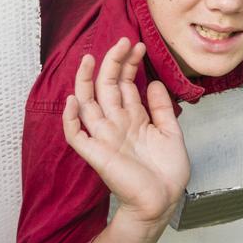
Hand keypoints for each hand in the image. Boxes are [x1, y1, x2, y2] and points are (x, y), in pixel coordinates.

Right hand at [62, 37, 189, 228]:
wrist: (162, 202)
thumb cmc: (167, 173)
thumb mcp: (170, 133)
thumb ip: (162, 108)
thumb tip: (155, 82)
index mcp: (133, 118)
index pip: (126, 84)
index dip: (130, 64)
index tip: (139, 46)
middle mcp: (116, 123)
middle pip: (107, 86)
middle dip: (112, 62)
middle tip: (122, 41)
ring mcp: (105, 137)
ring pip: (87, 104)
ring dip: (85, 81)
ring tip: (88, 58)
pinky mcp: (96, 154)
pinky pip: (76, 135)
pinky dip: (71, 119)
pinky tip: (73, 100)